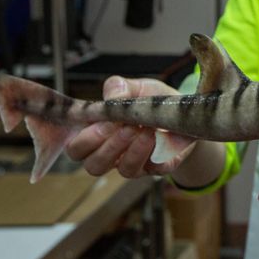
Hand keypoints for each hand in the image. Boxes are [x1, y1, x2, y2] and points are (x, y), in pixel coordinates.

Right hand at [66, 76, 191, 177]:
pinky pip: (148, 169)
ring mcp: (132, 163)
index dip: (81, 140)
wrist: (183, 112)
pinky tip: (155, 136)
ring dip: (131, 149)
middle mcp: (110, 154)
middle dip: (105, 146)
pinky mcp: (155, 168)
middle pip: (93, 165)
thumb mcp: (134, 87)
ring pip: (122, 171)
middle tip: (122, 126)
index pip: (75, 148)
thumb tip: (113, 97)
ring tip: (142, 129)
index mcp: (96, 134)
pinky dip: (149, 152)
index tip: (101, 120)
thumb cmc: (150, 101)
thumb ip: (119, 88)